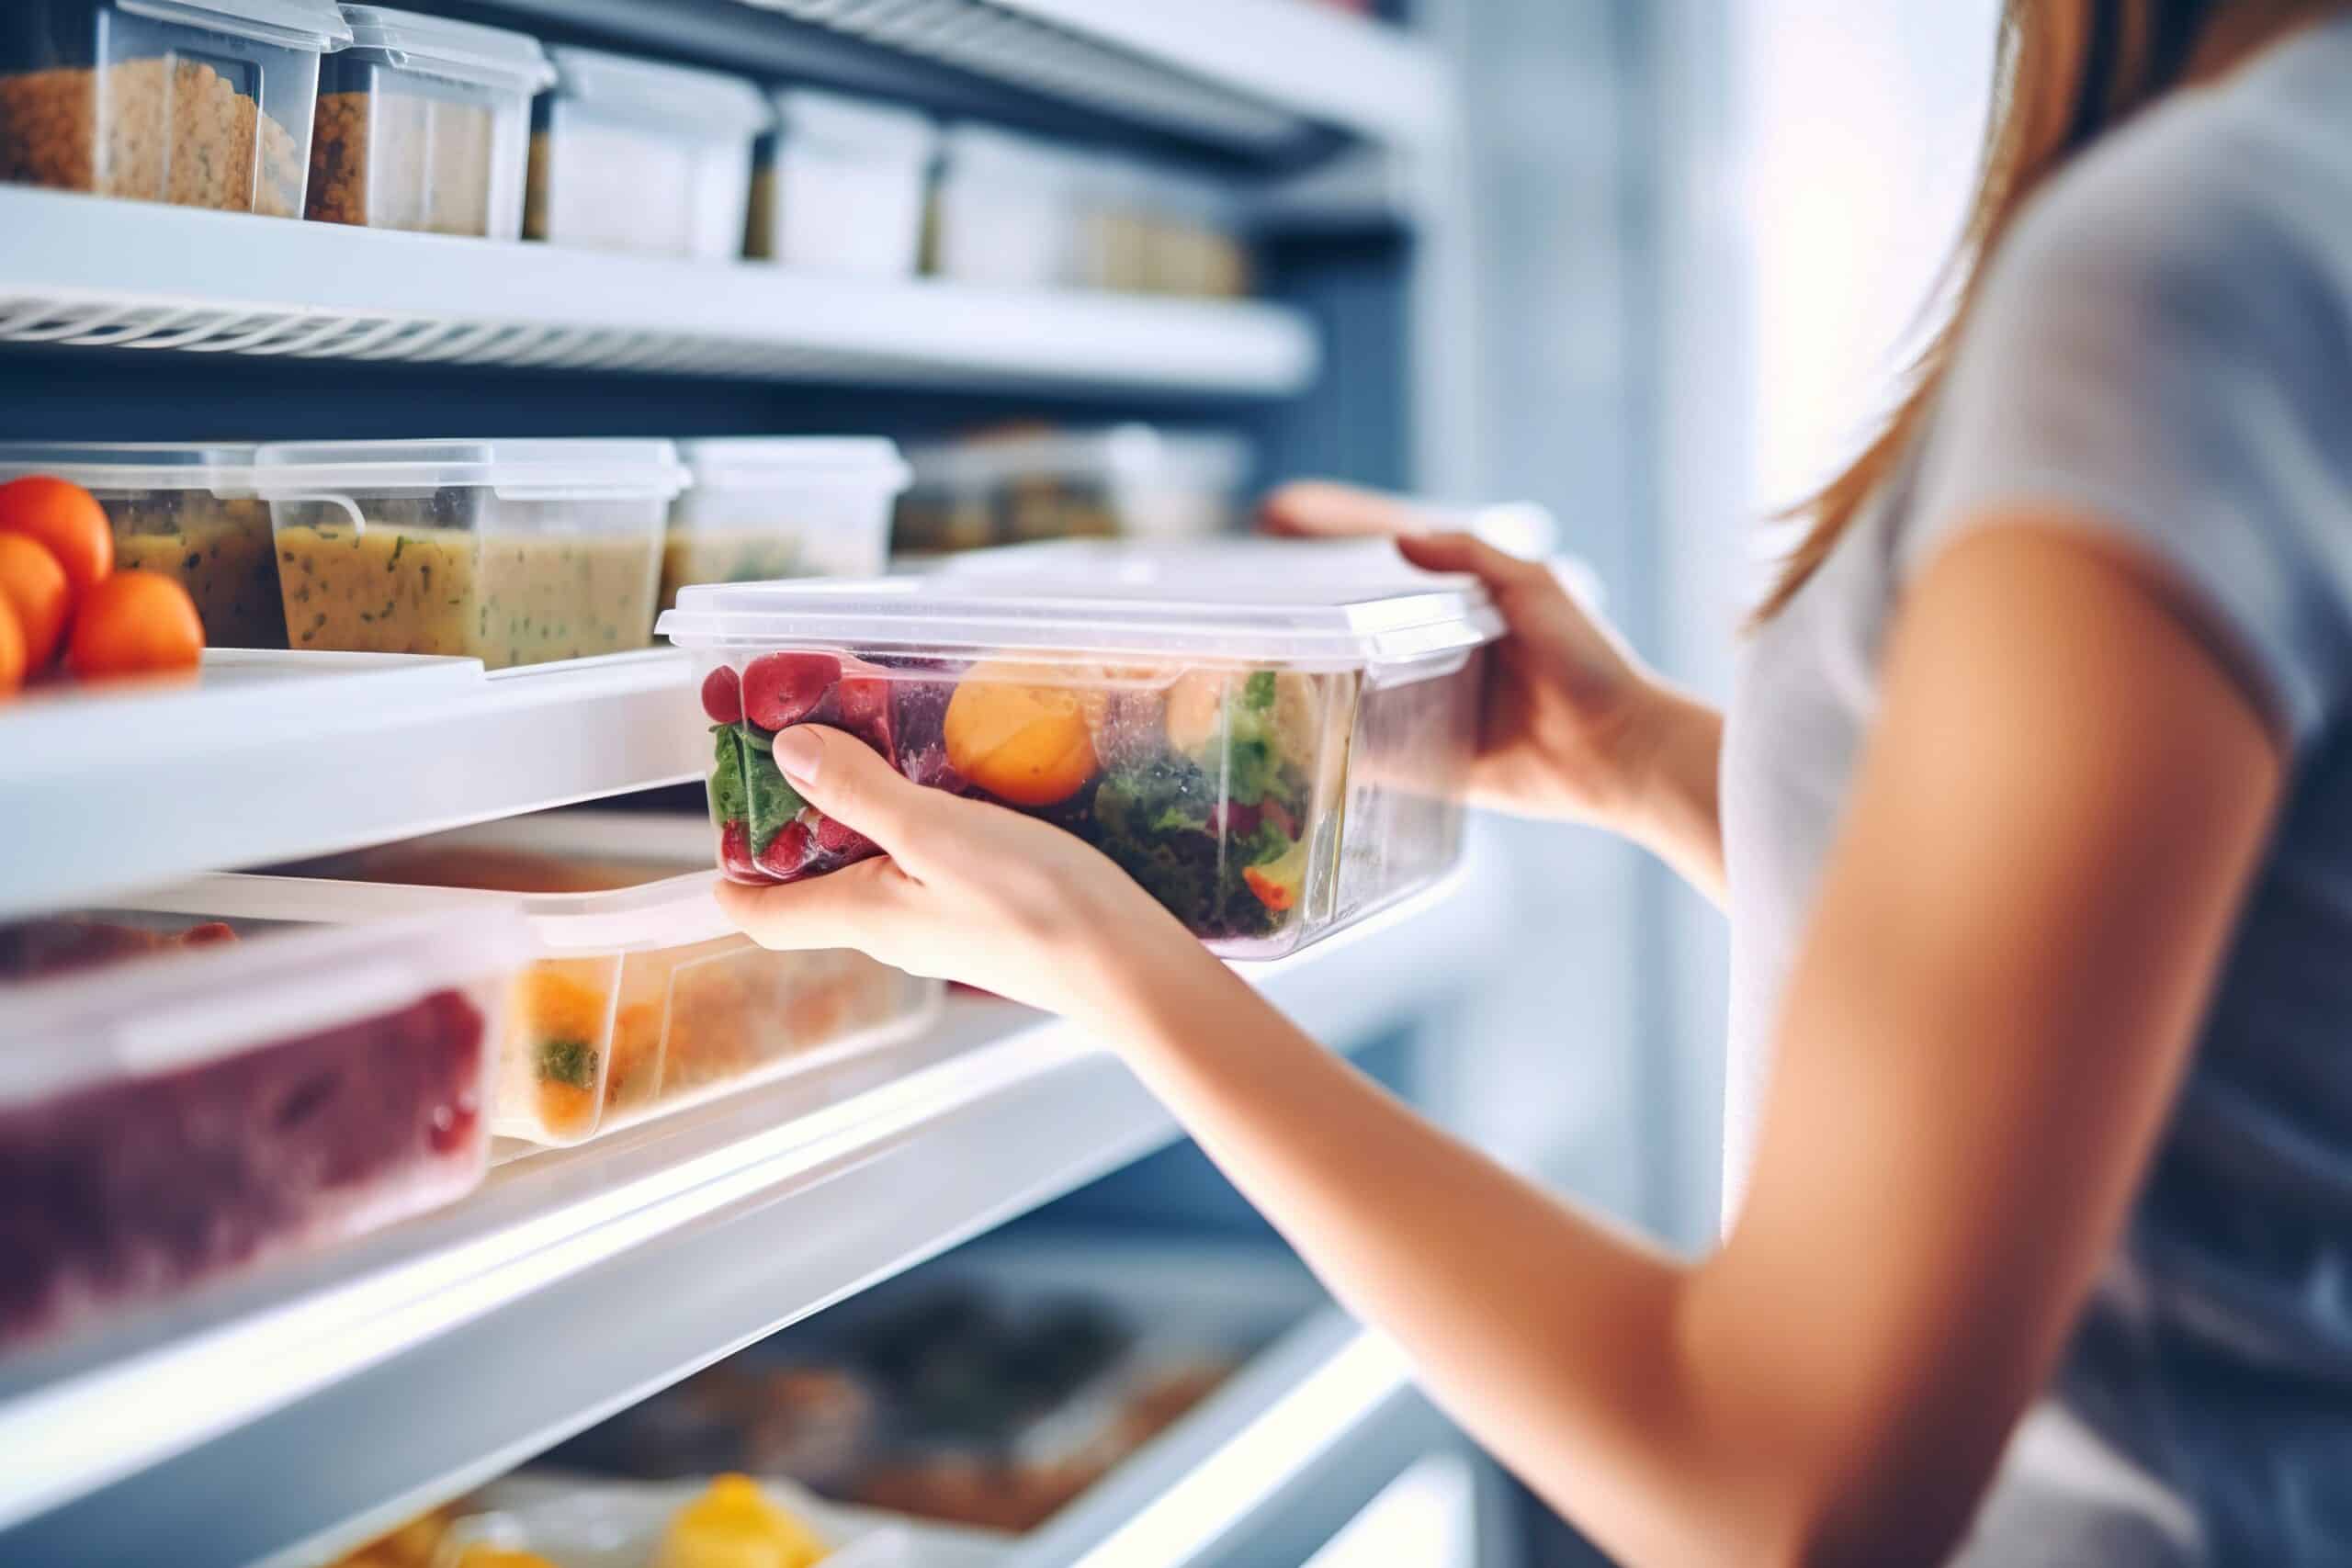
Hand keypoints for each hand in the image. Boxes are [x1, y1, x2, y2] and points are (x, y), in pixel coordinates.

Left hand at [712, 725, 1223, 1024]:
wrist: (1132, 969)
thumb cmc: (1036, 905)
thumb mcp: (937, 831)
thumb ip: (859, 793)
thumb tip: (785, 756)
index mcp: (863, 916)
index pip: (763, 915)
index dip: (728, 878)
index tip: (719, 825)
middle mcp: (893, 932)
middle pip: (818, 887)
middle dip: (797, 827)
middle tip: (799, 751)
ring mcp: (942, 930)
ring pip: (876, 873)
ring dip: (861, 821)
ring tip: (873, 753)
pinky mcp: (988, 919)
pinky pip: (928, 871)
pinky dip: (917, 830)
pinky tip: (951, 793)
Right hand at [1265, 480, 1680, 830]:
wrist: (1620, 752)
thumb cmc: (1589, 662)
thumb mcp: (1538, 588)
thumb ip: (1474, 557)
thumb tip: (1402, 539)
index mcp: (1459, 598)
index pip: (1380, 548)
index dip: (1327, 527)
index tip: (1274, 512)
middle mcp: (1433, 647)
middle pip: (1349, 614)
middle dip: (1295, 595)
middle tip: (1238, 580)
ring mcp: (1424, 703)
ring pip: (1347, 681)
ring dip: (1299, 668)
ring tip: (1246, 647)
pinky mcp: (1427, 761)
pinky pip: (1367, 751)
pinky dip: (1329, 743)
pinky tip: (1282, 731)